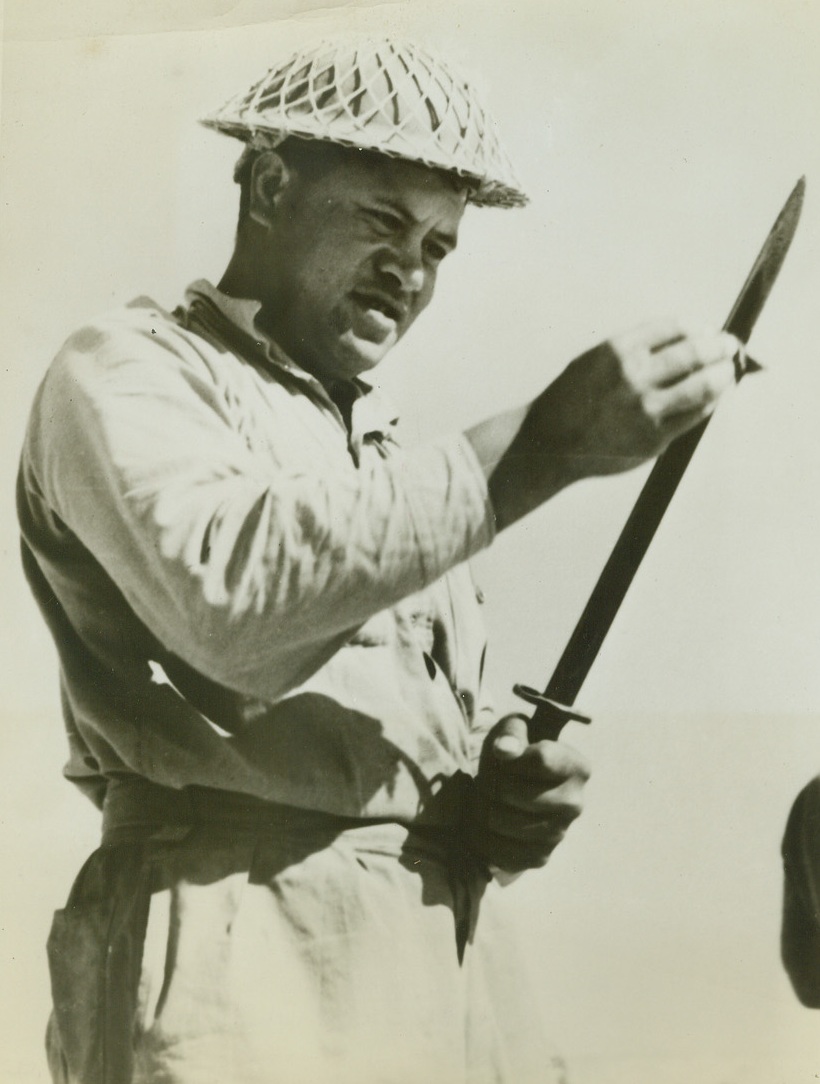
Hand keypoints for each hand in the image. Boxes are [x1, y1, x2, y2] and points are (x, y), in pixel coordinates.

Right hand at [466, 318, 738, 529]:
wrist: (549, 442)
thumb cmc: (574, 398)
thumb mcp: (595, 360)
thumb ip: (635, 350)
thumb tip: (687, 340)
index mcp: (617, 350)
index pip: (674, 327)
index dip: (697, 327)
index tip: (707, 330)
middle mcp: (633, 376)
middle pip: (695, 353)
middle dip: (720, 346)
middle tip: (731, 346)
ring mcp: (645, 408)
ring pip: (703, 386)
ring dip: (724, 376)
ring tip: (729, 373)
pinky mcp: (653, 438)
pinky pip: (694, 416)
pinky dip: (708, 404)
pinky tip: (710, 399)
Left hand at [467, 714, 589, 872]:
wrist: (519, 787)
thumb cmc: (517, 753)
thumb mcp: (515, 729)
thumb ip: (512, 732)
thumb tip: (505, 749)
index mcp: (577, 768)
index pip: (539, 760)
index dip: (510, 756)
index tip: (504, 754)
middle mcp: (574, 804)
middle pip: (509, 791)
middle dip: (490, 781)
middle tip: (491, 778)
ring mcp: (558, 834)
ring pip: (497, 820)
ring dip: (481, 806)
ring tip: (489, 798)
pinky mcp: (539, 857)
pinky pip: (495, 849)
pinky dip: (481, 834)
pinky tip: (488, 821)